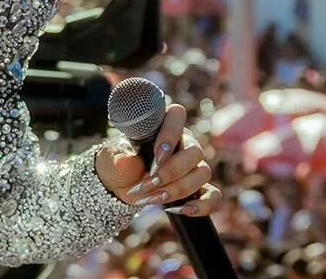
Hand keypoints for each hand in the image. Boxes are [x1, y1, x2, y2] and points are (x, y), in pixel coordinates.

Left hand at [96, 103, 220, 215]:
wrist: (121, 185)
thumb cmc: (118, 163)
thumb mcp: (111, 160)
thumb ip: (119, 160)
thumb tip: (125, 161)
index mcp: (163, 126)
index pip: (177, 115)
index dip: (170, 134)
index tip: (156, 156)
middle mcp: (183, 143)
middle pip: (195, 151)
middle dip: (171, 172)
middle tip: (148, 184)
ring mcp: (193, 166)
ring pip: (202, 173)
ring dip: (178, 189)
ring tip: (154, 198)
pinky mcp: (198, 188)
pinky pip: (213, 195)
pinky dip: (202, 205)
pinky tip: (182, 210)